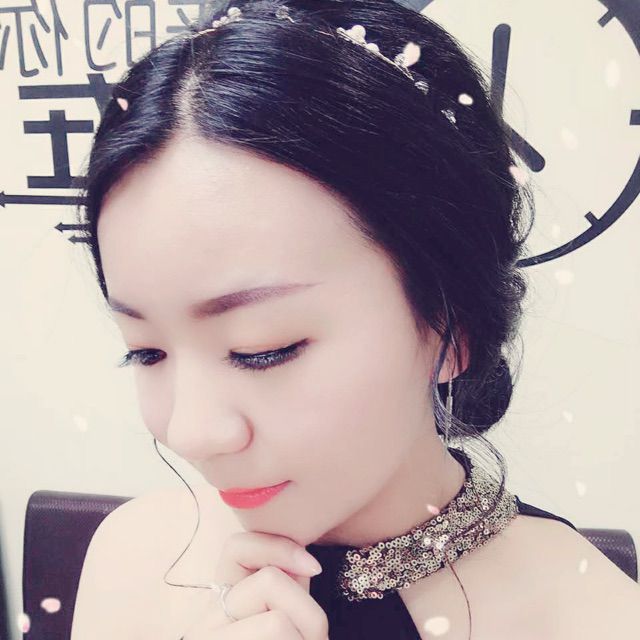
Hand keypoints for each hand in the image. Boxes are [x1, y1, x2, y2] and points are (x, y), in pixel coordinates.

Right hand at [180, 530, 328, 639]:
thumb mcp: (279, 621)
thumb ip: (285, 591)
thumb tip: (305, 564)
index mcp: (221, 601)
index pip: (237, 548)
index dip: (279, 547)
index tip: (315, 568)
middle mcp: (207, 621)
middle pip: (271, 583)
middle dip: (309, 612)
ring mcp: (211, 639)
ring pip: (278, 623)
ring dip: (306, 639)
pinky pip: (281, 637)